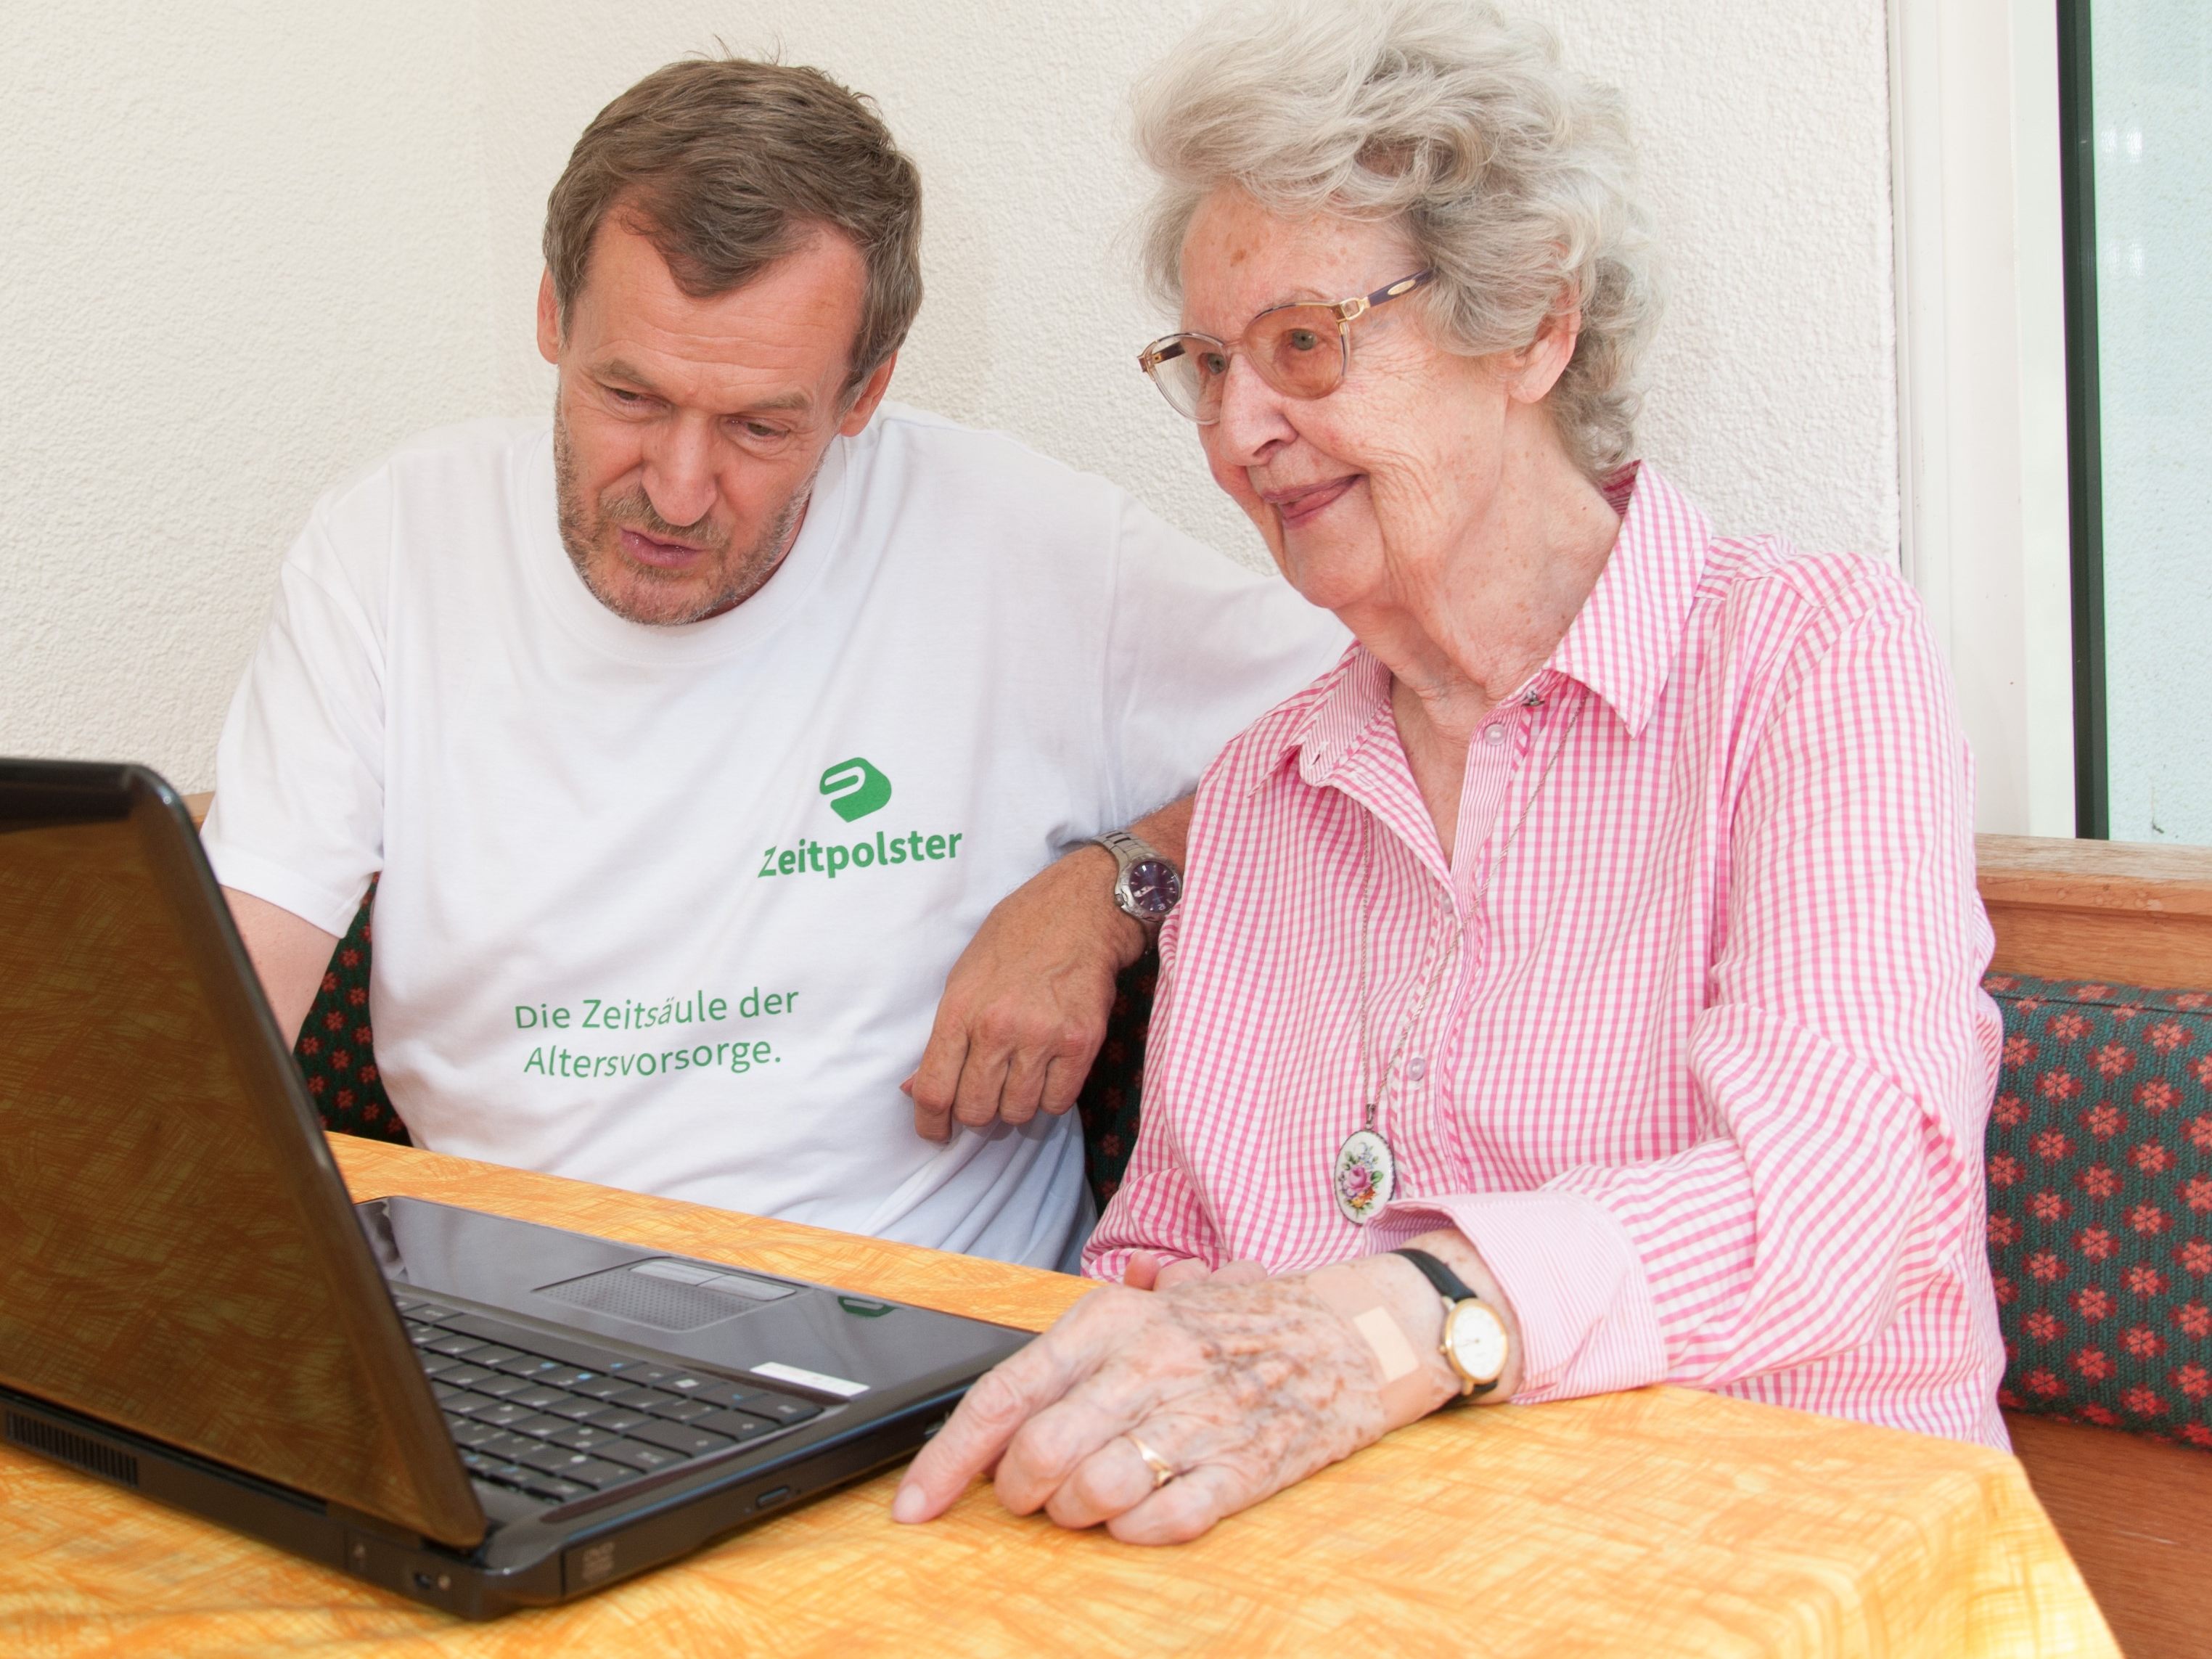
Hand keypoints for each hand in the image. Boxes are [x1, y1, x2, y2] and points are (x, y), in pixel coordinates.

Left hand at [892, 1259, 1457, 1544]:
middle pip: (1036, 1457)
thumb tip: (1010, 1393)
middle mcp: (1146, 1365)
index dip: (945, 1460)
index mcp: (1115, 1319)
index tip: (914, 1506)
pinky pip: (1159, 1522)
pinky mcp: (1242, 1469)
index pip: (1004, 1395)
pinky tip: (1143, 1510)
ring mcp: (1196, 1418)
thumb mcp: (1161, 1297)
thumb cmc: (1251, 1319)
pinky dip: (1135, 1530)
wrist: (1358, 1328)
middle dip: (1018, 1496)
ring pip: (1089, 1495)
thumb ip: (1086, 1336)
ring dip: (1076, 1514)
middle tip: (1032, 1496)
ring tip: (1092, 1499)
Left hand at [906, 846, 1146, 1142]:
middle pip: (976, 1112)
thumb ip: (944, 1038)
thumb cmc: (1016, 940)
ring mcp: (1042, 1037)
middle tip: (987, 1098)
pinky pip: (1059, 1102)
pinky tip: (1049, 1074)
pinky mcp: (1082, 1043)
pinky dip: (1051, 1098)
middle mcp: (997, 1027)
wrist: (1080, 911)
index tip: (937, 1134)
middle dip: (978, 1115)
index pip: (934, 1091)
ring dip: (1017, 1107)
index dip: (931, 1125)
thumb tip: (915, 1091)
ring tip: (1022, 1079)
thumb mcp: (964, 978)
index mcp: (959, 1010)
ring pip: (1018, 1113)